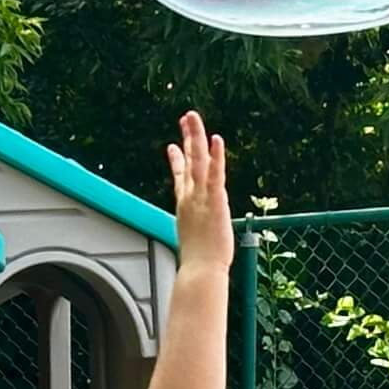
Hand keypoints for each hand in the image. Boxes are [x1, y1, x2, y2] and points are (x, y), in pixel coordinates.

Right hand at [168, 110, 233, 272]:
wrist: (201, 272)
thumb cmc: (200, 264)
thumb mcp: (195, 242)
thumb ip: (195, 235)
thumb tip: (196, 243)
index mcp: (185, 207)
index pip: (180, 178)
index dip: (177, 160)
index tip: (172, 146)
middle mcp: (190, 198)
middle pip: (188, 162)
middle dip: (187, 138)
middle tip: (186, 118)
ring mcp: (200, 198)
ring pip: (197, 161)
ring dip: (195, 137)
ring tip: (193, 117)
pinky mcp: (215, 201)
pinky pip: (215, 174)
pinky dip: (216, 156)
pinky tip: (216, 139)